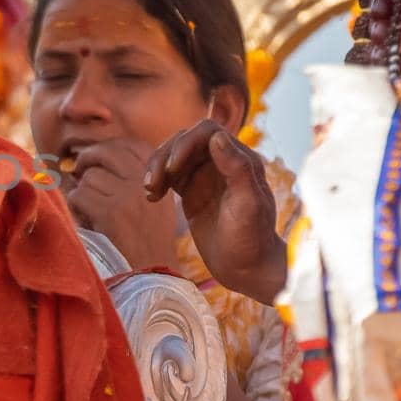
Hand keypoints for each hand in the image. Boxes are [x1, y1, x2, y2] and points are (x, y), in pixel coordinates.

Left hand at [65, 140, 180, 270]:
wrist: (150, 275)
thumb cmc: (144, 240)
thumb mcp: (151, 202)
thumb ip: (131, 175)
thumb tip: (92, 154)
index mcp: (161, 177)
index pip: (129, 144)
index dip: (107, 148)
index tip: (96, 161)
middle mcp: (147, 182)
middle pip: (107, 151)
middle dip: (87, 159)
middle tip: (79, 173)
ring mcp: (130, 196)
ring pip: (89, 177)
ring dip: (82, 192)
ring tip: (90, 211)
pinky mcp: (112, 213)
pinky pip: (80, 195)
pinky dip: (76, 207)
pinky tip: (86, 221)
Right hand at [145, 121, 284, 303]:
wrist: (246, 268)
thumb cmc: (251, 238)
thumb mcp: (248, 205)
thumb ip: (237, 168)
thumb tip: (217, 136)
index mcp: (240, 159)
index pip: (207, 132)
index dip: (185, 143)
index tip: (172, 168)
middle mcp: (222, 162)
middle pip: (185, 140)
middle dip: (165, 156)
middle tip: (153, 184)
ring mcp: (205, 176)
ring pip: (173, 155)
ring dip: (156, 167)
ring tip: (150, 191)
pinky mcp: (192, 191)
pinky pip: (169, 175)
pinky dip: (156, 180)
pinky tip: (151, 198)